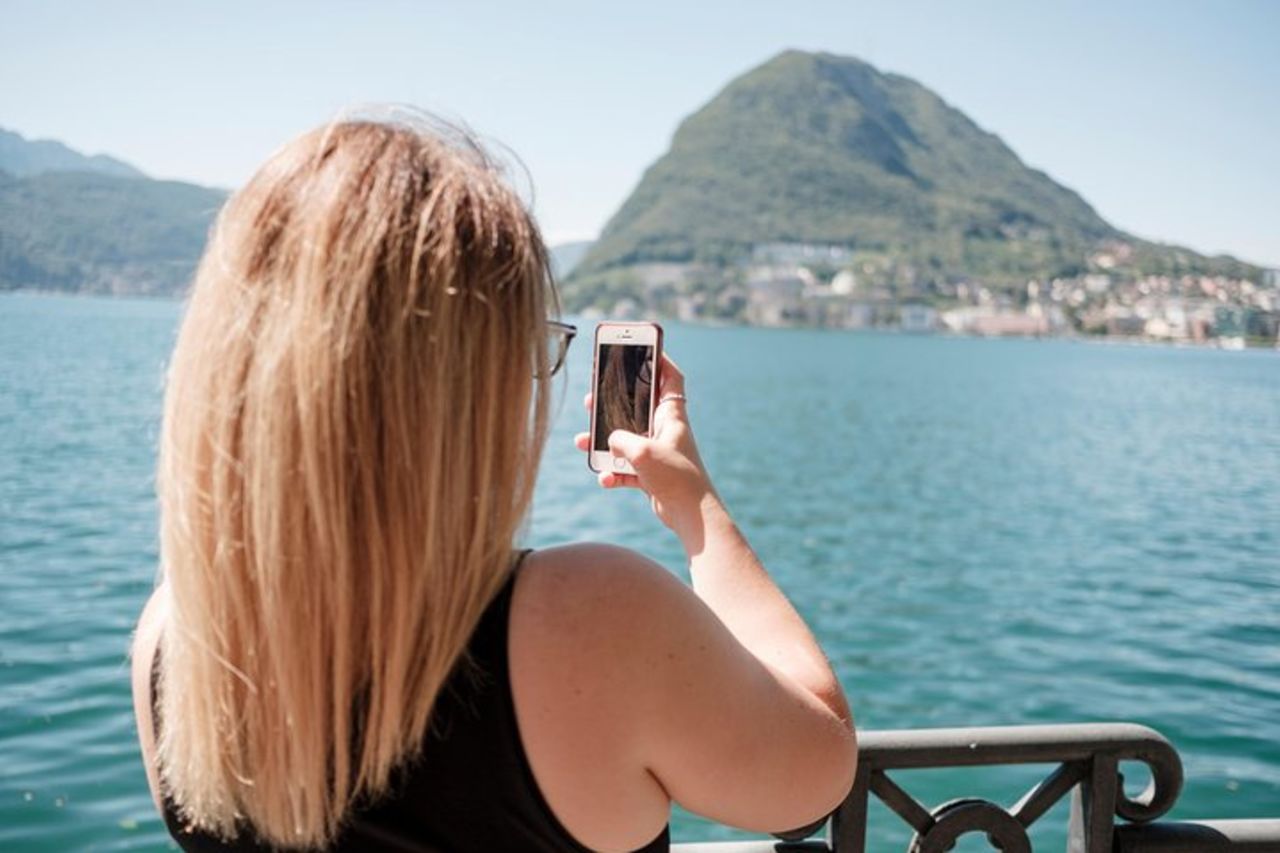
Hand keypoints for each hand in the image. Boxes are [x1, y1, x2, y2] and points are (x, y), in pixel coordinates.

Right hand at [573, 355, 719, 545]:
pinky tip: (605, 479)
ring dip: (603, 442)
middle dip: (612, 403)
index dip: (659, 359)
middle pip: (636, 407)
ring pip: (625, 439)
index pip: (670, 378)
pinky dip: (613, 473)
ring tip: (582, 440)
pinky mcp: (651, 474)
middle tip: (591, 398)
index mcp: (672, 415)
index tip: (643, 346)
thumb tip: (609, 440)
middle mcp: (665, 430)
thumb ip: (620, 440)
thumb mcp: (642, 452)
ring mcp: (657, 452)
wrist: (691, 516)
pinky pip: (625, 468)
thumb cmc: (675, 477)